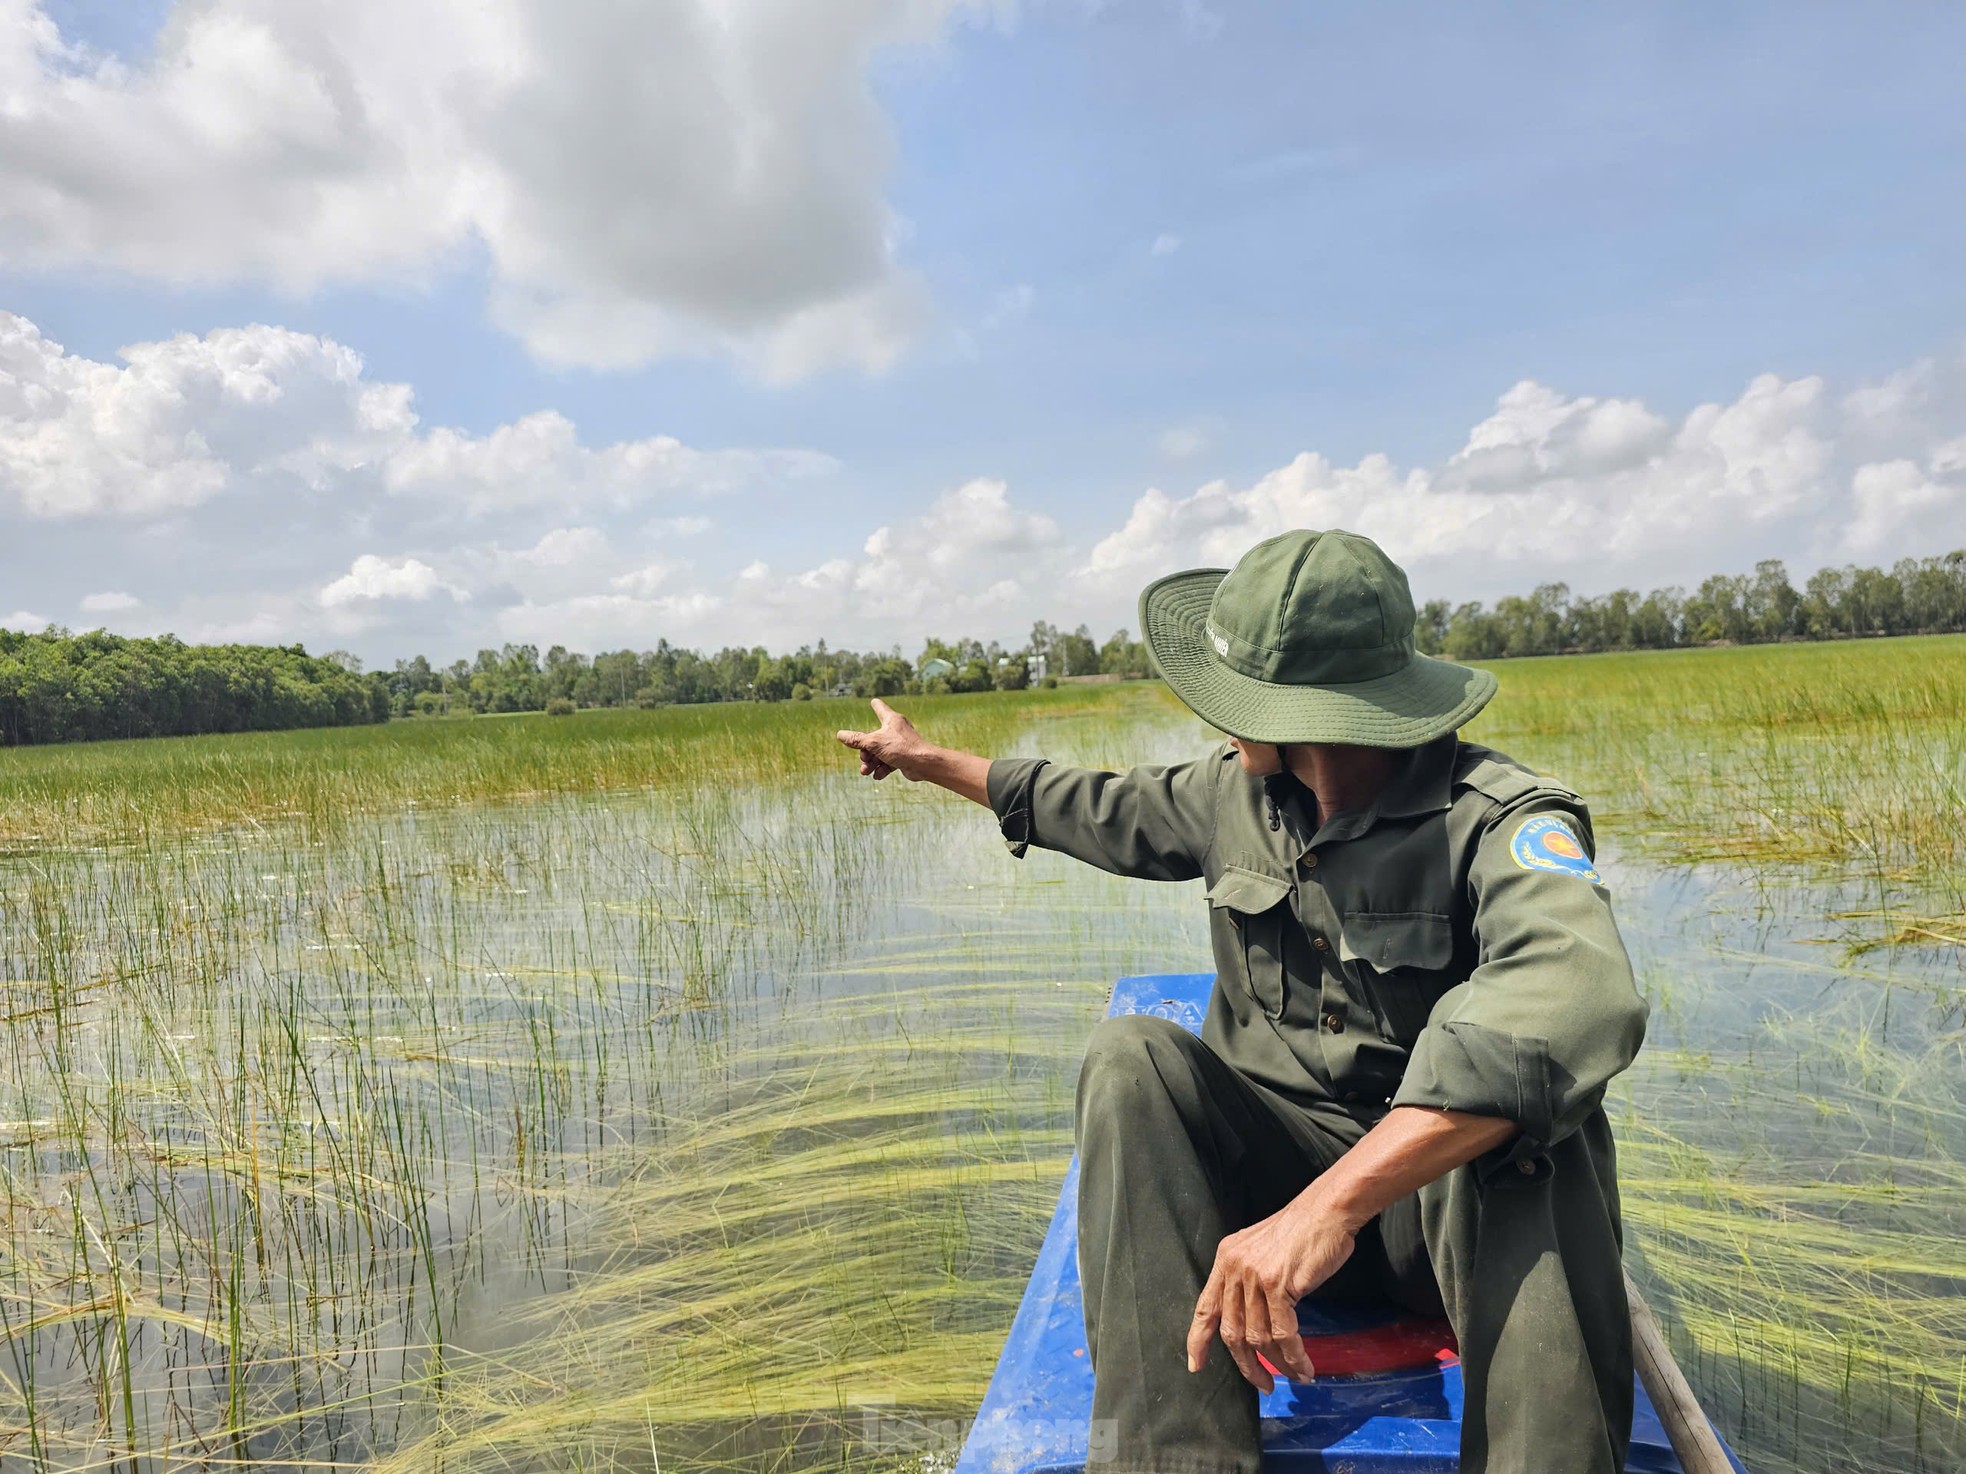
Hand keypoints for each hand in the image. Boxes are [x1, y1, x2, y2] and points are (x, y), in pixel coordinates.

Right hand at [835, 699, 933, 781]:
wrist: (923, 764)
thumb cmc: (901, 748)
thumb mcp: (874, 743)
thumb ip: (856, 740)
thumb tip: (840, 735)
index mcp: (891, 720)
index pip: (881, 709)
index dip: (876, 705)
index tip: (874, 701)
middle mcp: (896, 731)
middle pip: (873, 738)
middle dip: (865, 751)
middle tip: (864, 759)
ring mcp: (900, 745)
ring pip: (879, 753)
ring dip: (870, 763)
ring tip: (866, 771)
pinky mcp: (903, 758)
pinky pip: (888, 763)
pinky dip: (881, 769)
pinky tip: (877, 776)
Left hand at [1187, 1199, 1354, 1392]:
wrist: (1326, 1211)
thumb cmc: (1302, 1233)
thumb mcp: (1262, 1252)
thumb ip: (1250, 1281)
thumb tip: (1252, 1324)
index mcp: (1226, 1260)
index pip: (1205, 1307)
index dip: (1198, 1340)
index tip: (1196, 1365)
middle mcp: (1234, 1268)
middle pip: (1231, 1331)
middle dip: (1246, 1365)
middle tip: (1263, 1384)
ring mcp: (1254, 1277)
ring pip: (1258, 1337)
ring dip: (1277, 1364)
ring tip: (1294, 1375)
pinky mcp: (1278, 1285)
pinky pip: (1283, 1334)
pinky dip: (1294, 1356)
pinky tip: (1305, 1367)